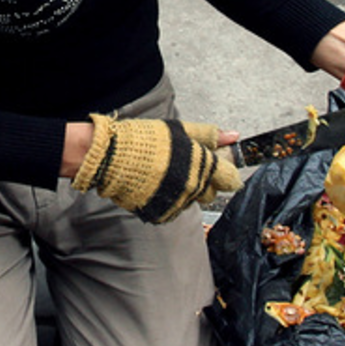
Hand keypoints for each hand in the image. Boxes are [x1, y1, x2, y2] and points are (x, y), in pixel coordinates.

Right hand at [72, 115, 241, 223]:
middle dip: (204, 181)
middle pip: (211, 192)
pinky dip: (169, 199)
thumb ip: (209, 135)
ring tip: (165, 173)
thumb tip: (233, 136)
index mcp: (200, 166)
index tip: (220, 168)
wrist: (111, 158)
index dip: (226, 173)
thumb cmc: (144, 141)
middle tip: (185, 166)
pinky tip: (156, 184)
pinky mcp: (161, 214)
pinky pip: (174, 209)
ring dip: (185, 190)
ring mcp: (176, 204)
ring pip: (191, 201)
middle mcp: (192, 189)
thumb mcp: (180, 130)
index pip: (229, 178)